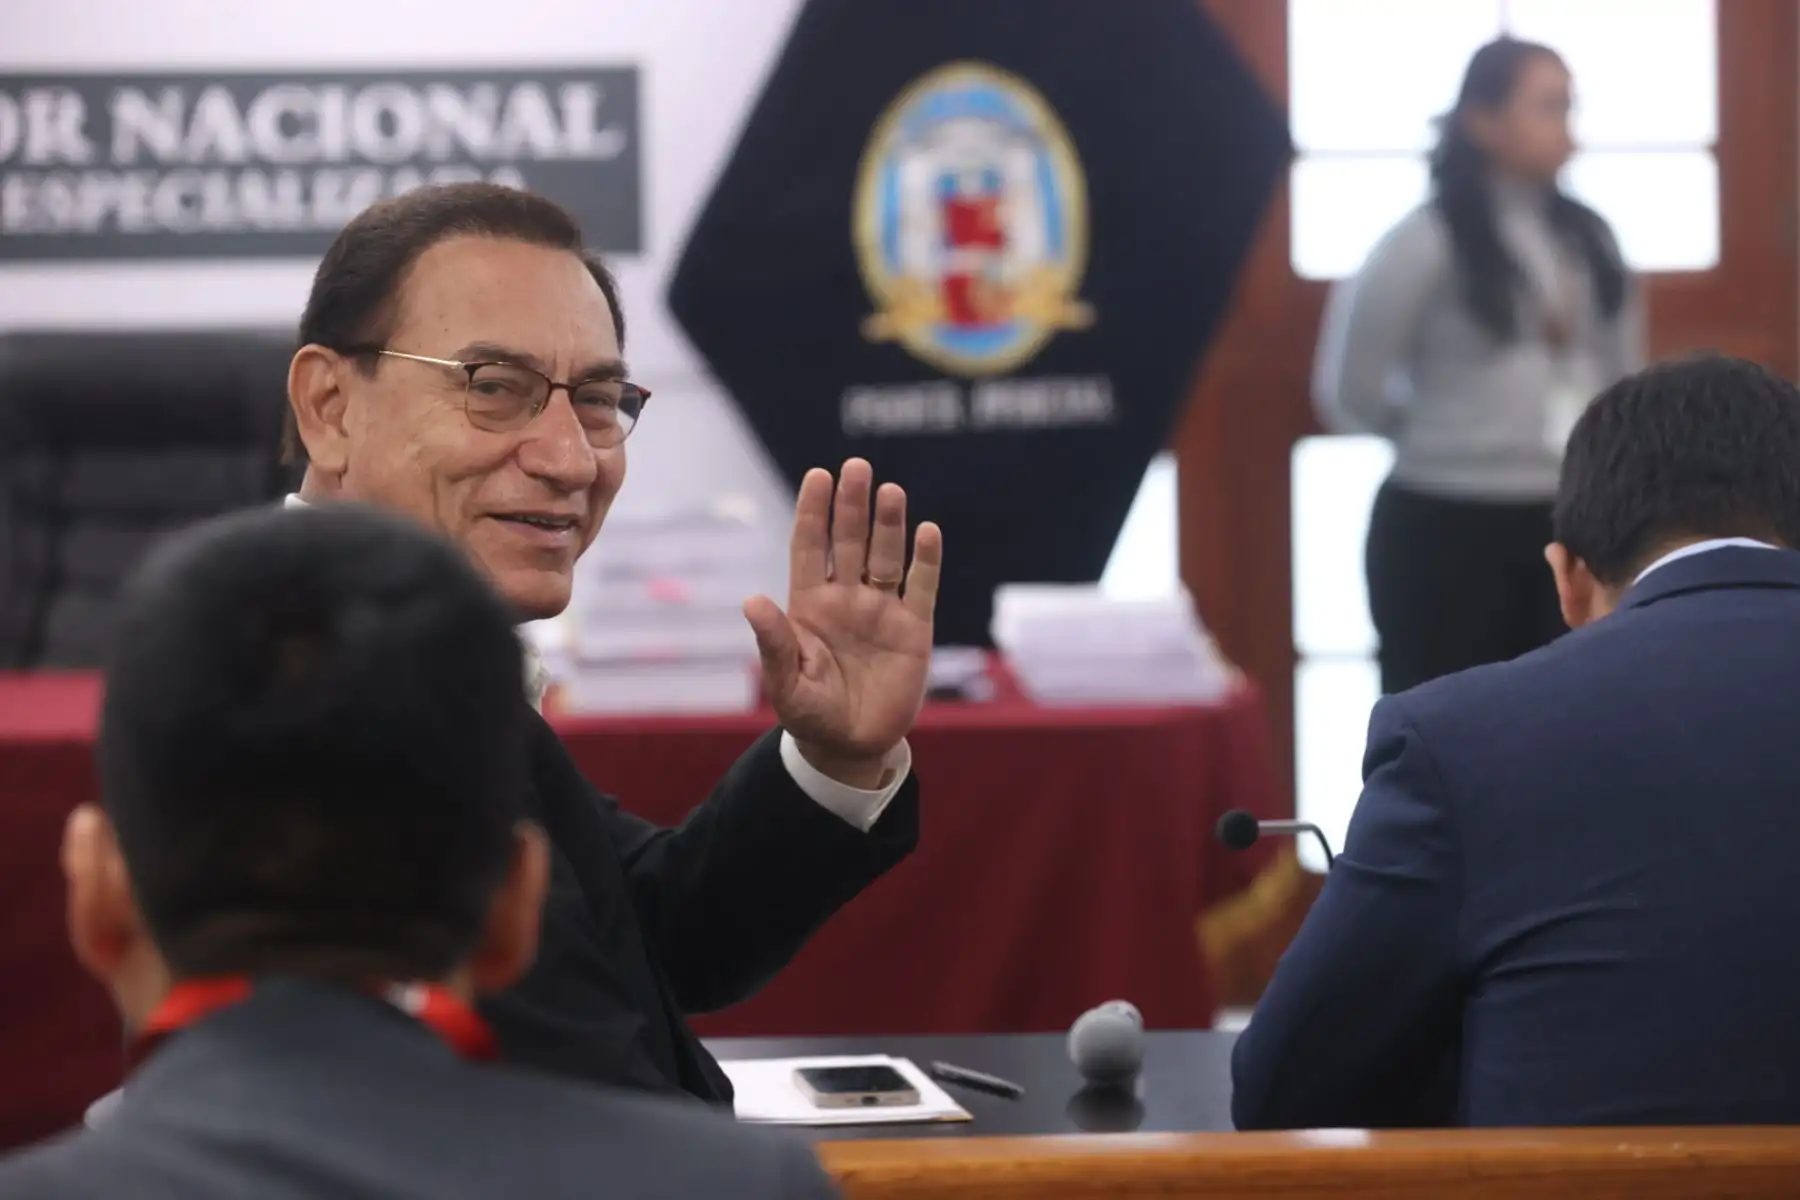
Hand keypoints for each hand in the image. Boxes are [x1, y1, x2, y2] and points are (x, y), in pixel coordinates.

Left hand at [743, 458, 941, 785]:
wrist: (851, 746)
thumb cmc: (810, 714)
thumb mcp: (786, 683)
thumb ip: (774, 642)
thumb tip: (752, 600)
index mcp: (810, 604)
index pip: (810, 546)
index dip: (813, 512)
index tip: (817, 476)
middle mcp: (846, 597)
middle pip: (850, 541)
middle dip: (852, 506)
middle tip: (856, 468)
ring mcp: (882, 610)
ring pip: (886, 557)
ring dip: (889, 525)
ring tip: (890, 491)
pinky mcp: (914, 630)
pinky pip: (921, 588)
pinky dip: (925, 561)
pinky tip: (926, 532)